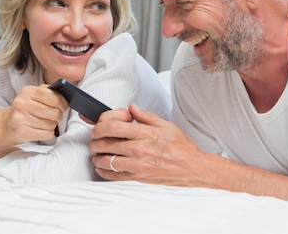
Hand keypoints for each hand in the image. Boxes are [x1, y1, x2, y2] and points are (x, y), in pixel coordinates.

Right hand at [2, 85, 68, 143]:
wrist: (6, 124)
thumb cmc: (25, 109)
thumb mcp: (34, 95)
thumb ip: (49, 92)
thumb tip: (67, 97)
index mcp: (28, 91)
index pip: (54, 97)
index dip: (63, 104)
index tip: (63, 107)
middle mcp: (22, 103)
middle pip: (54, 113)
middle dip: (57, 116)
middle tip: (52, 116)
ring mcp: (21, 118)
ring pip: (51, 125)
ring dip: (51, 125)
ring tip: (43, 123)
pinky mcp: (22, 132)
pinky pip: (47, 134)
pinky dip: (47, 134)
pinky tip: (40, 130)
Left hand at [89, 104, 203, 184]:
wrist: (194, 170)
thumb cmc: (182, 148)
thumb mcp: (167, 126)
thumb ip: (146, 116)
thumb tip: (132, 107)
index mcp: (145, 133)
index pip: (113, 126)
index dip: (100, 125)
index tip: (97, 127)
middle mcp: (139, 149)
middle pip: (105, 143)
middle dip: (94, 140)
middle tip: (93, 139)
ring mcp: (138, 166)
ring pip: (106, 160)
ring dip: (96, 156)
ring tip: (96, 153)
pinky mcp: (138, 179)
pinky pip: (114, 176)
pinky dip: (103, 172)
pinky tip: (103, 167)